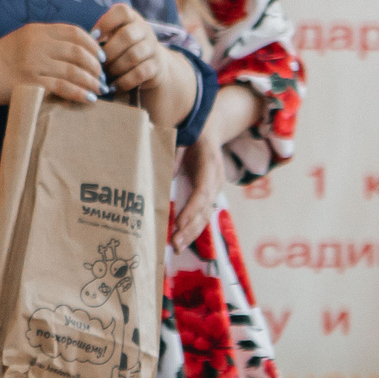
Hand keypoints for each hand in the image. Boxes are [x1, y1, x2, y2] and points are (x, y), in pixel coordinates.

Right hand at [0, 21, 103, 103]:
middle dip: (96, 66)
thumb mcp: (26, 39)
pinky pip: (63, 88)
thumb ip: (51, 40)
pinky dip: (80, 93)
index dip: (93, 45)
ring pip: (74, 71)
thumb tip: (86, 45)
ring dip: (92, 81)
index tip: (102, 57)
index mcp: (38, 31)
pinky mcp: (31, 83)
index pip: (75, 32)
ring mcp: (34, 64)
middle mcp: (37, 44)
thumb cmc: (5, 58)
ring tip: (100, 89)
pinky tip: (89, 98)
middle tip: (104, 77)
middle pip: (78, 52)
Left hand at [96, 2, 168, 96]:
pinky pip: (140, 73)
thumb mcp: (114, 36)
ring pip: (133, 56)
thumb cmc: (123, 49)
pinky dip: (123, 81)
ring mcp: (153, 48)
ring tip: (104, 76)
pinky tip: (113, 86)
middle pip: (127, 36)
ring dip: (115, 68)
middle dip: (108, 52)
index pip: (122, 11)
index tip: (94, 37)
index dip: (106, 23)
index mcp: (132, 18)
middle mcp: (144, 29)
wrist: (153, 64)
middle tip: (97, 63)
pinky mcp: (156, 66)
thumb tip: (82, 45)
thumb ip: (101, 35)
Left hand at [173, 134, 224, 249]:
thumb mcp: (180, 140)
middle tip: (175, 243)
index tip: (179, 223)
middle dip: (190, 229)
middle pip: (205, 210)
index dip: (191, 209)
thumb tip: (163, 176)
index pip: (203, 192)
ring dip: (191, 234)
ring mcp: (215, 189)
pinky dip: (193, 229)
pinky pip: (203, 215)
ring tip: (177, 247)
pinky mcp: (209, 195)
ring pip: (205, 216)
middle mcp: (216, 181)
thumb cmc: (191, 134)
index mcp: (210, 165)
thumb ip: (173, 156)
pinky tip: (182, 240)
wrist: (208, 130)